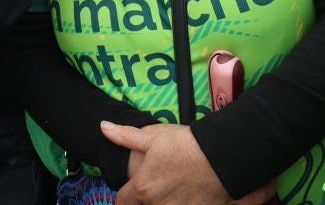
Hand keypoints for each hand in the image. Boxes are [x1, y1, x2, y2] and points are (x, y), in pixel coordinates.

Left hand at [101, 121, 231, 204]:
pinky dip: (183, 203)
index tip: (128, 195)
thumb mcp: (152, 136)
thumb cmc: (185, 144)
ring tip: (176, 187)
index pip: (122, 202)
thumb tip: (104, 127)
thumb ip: (125, 136)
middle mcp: (157, 204)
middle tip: (159, 183)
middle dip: (147, 198)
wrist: (220, 157)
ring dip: (165, 201)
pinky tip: (190, 194)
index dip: (124, 199)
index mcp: (142, 187)